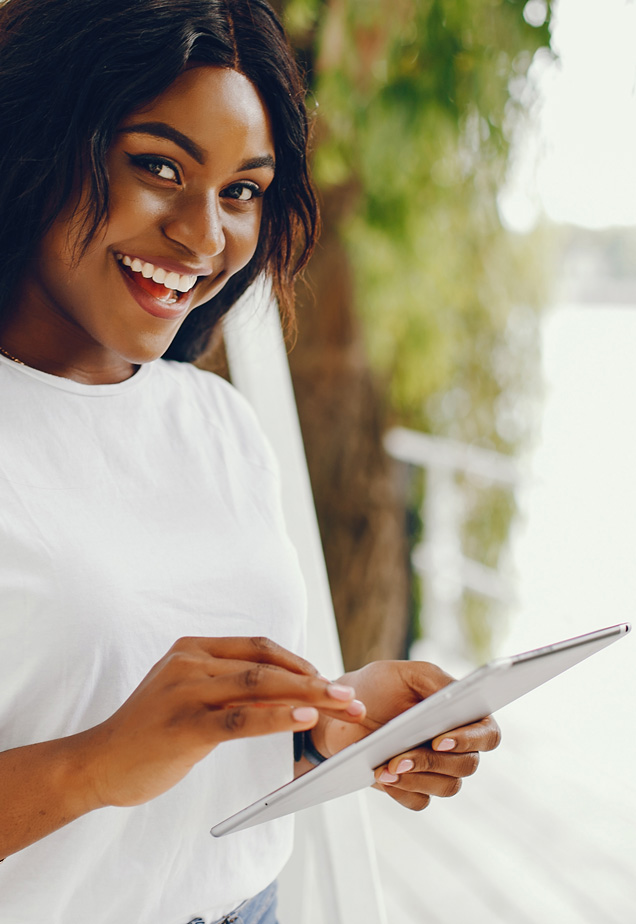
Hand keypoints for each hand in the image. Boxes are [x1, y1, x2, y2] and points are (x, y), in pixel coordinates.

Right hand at [77, 636, 365, 809]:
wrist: (98, 762)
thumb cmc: (149, 732)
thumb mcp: (190, 698)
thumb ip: (230, 690)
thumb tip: (287, 694)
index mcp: (193, 649)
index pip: (259, 648)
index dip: (299, 663)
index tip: (328, 680)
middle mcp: (190, 661)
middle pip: (267, 666)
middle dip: (315, 681)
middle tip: (350, 697)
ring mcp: (185, 690)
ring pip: (259, 686)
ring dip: (308, 697)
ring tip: (340, 707)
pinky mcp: (183, 724)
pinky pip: (240, 719)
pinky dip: (277, 717)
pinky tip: (304, 719)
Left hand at [312, 660, 500, 811]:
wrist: (342, 713)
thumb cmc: (378, 687)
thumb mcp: (405, 673)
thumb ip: (435, 679)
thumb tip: (458, 694)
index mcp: (461, 714)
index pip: (487, 733)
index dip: (472, 740)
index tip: (440, 739)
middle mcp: (455, 744)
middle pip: (467, 765)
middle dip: (433, 761)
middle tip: (400, 756)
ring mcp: (436, 768)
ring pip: (447, 786)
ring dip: (416, 777)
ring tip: (386, 767)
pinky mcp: (414, 787)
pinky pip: (420, 800)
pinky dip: (403, 791)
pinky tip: (383, 777)